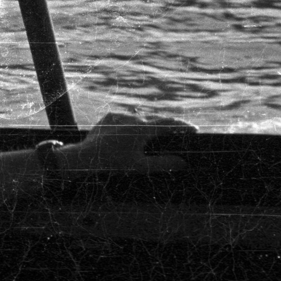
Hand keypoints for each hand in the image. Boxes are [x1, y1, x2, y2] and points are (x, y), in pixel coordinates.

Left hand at [61, 112, 194, 174]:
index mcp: (142, 128)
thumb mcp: (140, 166)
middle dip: (165, 128)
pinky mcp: (110, 115)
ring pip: (139, 119)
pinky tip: (126, 138)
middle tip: (176, 135)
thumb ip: (163, 163)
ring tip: (146, 140)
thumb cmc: (113, 164)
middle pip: (155, 121)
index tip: (195, 129)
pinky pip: (125, 119)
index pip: (168, 124)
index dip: (183, 126)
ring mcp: (120, 114)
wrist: (85, 157)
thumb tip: (183, 163)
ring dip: (145, 127)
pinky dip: (129, 126)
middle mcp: (132, 117)